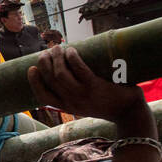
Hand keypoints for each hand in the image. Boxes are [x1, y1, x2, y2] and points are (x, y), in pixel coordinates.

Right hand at [28, 46, 150, 125]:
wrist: (130, 113)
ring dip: (57, 57)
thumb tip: (64, 72)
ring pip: (60, 73)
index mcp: (68, 107)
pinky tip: (72, 50)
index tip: (32, 69)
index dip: (34, 82)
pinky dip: (72, 57)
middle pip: (50, 80)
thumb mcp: (86, 105)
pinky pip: (79, 68)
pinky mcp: (95, 86)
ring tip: (59, 47)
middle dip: (44, 63)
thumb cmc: (108, 105)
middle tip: (47, 51)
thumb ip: (75, 96)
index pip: (43, 97)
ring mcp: (83, 95)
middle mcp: (72, 102)